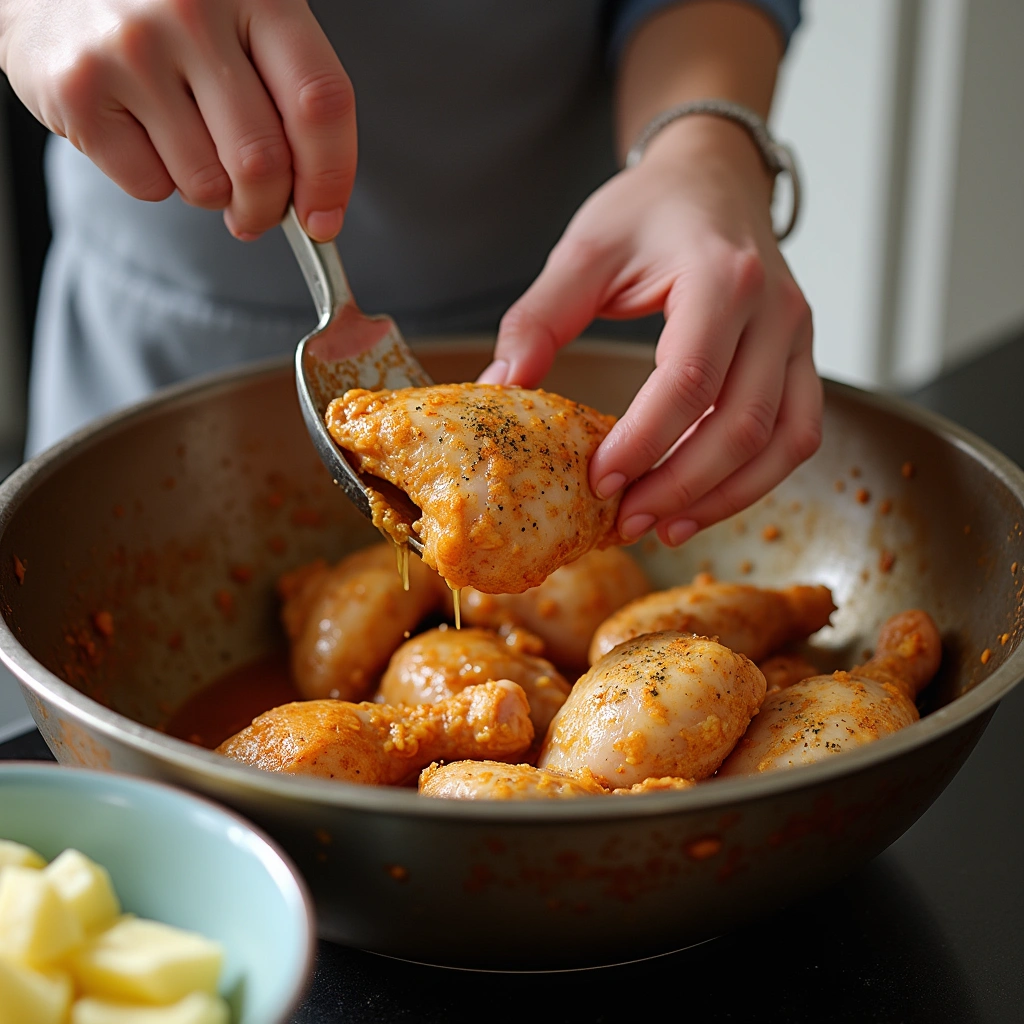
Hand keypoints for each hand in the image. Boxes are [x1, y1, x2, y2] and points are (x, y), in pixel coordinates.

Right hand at [0, 0, 354, 240]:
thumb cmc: (172, 14)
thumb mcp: (244, 24)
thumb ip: (288, 98)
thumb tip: (316, 207)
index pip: (320, 102)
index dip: (331, 177)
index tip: (324, 221)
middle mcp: (193, 10)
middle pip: (263, 161)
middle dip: (268, 209)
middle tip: (258, 213)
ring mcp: (130, 47)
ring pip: (207, 185)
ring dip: (210, 193)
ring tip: (188, 145)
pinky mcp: (78, 89)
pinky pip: (150, 186)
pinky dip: (156, 181)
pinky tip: (140, 131)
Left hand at [479, 117, 821, 546]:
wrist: (714, 175)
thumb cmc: (651, 208)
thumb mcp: (585, 249)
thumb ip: (540, 317)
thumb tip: (501, 389)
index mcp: (721, 277)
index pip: (689, 380)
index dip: (644, 441)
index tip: (599, 481)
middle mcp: (775, 310)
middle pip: (741, 424)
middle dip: (682, 486)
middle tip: (627, 521)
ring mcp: (798, 337)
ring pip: (782, 440)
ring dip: (726, 496)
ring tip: (668, 527)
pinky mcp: (800, 358)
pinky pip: (797, 433)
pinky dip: (756, 479)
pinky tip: (706, 500)